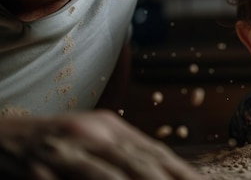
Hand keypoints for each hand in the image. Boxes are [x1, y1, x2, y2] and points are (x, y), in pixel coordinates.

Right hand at [0, 110, 201, 179]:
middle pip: (139, 164)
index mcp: (109, 127)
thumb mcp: (93, 140)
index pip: (155, 151)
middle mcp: (91, 134)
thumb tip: (166, 169)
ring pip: (109, 176)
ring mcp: (65, 151)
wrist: (4, 135)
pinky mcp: (39, 170)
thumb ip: (126, 154)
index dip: (181, 171)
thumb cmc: (57, 142)